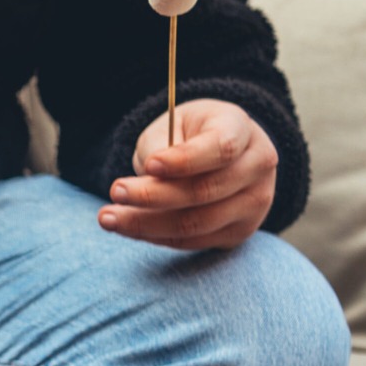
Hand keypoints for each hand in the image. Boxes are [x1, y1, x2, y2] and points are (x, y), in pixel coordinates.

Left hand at [99, 99, 277, 249]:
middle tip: (114, 191)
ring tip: (108, 217)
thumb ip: (162, 147)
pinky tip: (126, 226)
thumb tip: (147, 183)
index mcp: (243, 131)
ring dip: (145, 224)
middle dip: (152, 196)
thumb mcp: (174, 125)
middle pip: (204, 192)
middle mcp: (257, 168)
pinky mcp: (238, 232)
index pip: (220, 149)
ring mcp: (253, 205)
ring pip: (195, 223)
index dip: (184, 160)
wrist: (222, 153)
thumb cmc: (191, 134)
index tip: (149, 165)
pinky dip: (154, 236)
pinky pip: (191, 241)